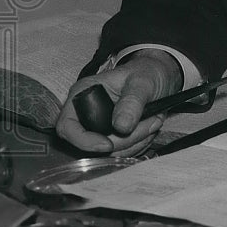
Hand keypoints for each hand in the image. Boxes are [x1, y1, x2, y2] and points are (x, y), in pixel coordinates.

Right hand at [55, 49, 181, 155]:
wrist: (159, 76)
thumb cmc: (147, 72)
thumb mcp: (142, 81)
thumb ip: (132, 102)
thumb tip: (121, 126)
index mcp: (83, 94)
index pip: (67, 127)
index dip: (84, 140)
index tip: (109, 144)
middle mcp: (86, 113)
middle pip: (91, 145)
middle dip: (123, 141)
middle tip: (151, 123)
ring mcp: (98, 127)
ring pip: (108, 153)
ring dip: (134, 143)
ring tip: (153, 121)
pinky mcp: (112, 137)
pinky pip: (120, 154)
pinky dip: (138, 146)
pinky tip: (149, 129)